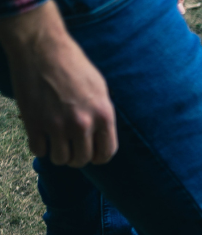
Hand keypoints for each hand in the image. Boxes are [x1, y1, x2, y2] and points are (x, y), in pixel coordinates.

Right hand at [0, 1, 116, 165]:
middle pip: (83, 159)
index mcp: (103, 115)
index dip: (99, 157)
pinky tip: (40, 137)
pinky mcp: (34, 122)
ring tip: (55, 143)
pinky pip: (39, 151)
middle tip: (70, 148)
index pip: (106, 153)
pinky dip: (39, 148)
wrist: (41, 47)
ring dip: (58, 155)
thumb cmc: (72, 64)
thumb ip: (102, 114)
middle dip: (77, 157)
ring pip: (61, 159)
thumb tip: (103, 136)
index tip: (92, 155)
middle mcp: (82, 123)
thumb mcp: (100, 88)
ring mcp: (57, 124)